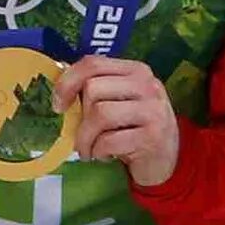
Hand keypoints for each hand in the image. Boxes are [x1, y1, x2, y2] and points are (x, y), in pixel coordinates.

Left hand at [57, 56, 180, 187]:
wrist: (165, 161)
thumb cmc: (135, 129)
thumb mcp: (121, 102)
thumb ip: (98, 90)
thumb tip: (59, 89)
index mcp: (136, 71)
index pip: (93, 64)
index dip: (67, 82)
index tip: (58, 105)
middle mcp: (147, 85)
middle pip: (93, 88)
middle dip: (79, 117)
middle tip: (81, 135)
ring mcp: (152, 110)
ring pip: (99, 114)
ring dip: (86, 139)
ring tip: (88, 150)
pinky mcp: (152, 136)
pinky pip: (109, 141)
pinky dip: (99, 152)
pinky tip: (105, 156)